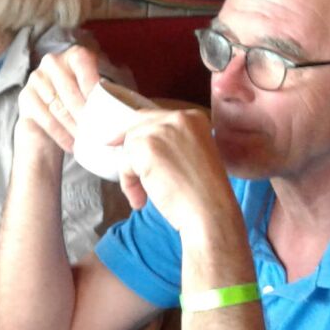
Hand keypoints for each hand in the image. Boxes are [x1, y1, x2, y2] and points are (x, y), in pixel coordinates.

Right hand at [17, 46, 103, 152]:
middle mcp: (52, 61)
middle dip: (84, 113)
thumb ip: (112, 95)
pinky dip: (61, 134)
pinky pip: (45, 117)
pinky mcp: (25, 96)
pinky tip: (72, 145)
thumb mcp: (98, 95)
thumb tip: (135, 111)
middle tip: (97, 132)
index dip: (91, 84)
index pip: (82, 62)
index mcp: (74, 55)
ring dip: (74, 126)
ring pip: (58, 105)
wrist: (50, 119)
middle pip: (69, 89)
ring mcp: (36, 78)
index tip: (101, 107)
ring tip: (86, 140)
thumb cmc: (82, 105)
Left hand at [119, 108, 238, 234]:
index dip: (137, 133)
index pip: (154, 118)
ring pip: (130, 147)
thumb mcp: (191, 155)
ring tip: (144, 196)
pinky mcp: (148, 147)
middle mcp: (179, 118)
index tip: (119, 144)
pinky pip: (125, 163)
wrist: (210, 211)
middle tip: (129, 175)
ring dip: (132, 174)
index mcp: (194, 118)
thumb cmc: (203, 193)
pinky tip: (141, 200)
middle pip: (138, 128)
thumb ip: (169, 143)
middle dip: (130, 152)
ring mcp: (163, 130)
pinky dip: (129, 184)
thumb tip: (130, 139)